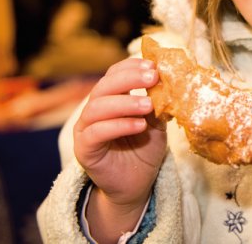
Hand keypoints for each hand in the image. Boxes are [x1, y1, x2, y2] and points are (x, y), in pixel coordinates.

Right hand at [73, 58, 166, 239]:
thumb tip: (166, 79)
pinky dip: (118, 125)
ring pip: (97, 107)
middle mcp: (94, 111)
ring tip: (148, 105)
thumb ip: (157, 102)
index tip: (153, 65)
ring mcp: (86, 129)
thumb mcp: (156, 122)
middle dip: (129, 79)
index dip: (131, 67)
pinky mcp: (84, 149)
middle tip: (152, 77)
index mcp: (110, 100)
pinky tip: (139, 125)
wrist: (137, 184)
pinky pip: (96, 132)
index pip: (113, 74)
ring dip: (125, 103)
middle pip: (104, 86)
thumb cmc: (145, 150)